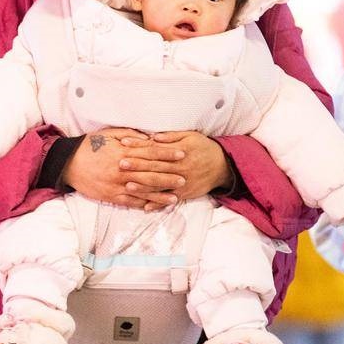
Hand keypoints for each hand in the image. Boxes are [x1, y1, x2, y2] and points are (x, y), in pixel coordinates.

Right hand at [62, 127, 185, 209]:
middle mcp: (122, 169)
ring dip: (161, 193)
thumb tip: (148, 138)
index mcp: (123, 152)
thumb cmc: (89, 146)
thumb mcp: (108, 134)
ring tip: (176, 196)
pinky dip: (145, 203)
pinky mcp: (112, 196)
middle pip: (151, 172)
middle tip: (185, 177)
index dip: (167, 153)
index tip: (181, 154)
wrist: (68, 163)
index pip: (150, 152)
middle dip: (169, 175)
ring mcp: (117, 184)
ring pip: (144, 190)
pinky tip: (156, 205)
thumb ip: (130, 135)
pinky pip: (132, 201)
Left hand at [117, 131, 232, 209]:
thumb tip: (153, 137)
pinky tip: (145, 207)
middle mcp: (179, 168)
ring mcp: (182, 183)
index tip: (124, 144)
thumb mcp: (190, 136)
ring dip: (144, 187)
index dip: (138, 147)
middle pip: (155, 168)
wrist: (223, 166)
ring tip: (128, 186)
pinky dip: (158, 204)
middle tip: (120, 165)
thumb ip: (171, 137)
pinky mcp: (185, 194)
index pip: (154, 150)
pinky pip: (170, 200)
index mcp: (178, 153)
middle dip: (137, 166)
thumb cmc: (203, 148)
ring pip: (160, 186)